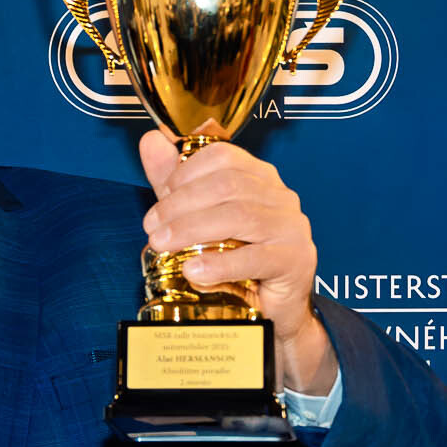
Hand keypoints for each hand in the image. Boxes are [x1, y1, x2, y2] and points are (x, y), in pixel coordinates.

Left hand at [137, 131, 336, 395]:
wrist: (271, 307)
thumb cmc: (235, 256)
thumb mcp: (196, 214)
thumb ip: (173, 180)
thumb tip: (150, 140)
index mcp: (258, 176)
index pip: (222, 156)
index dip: (185, 172)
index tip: (159, 197)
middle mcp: (280, 195)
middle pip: (226, 185)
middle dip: (180, 205)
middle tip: (152, 228)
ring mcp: (291, 226)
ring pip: (238, 216)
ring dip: (191, 230)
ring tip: (162, 245)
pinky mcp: (295, 259)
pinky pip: (255, 256)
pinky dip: (220, 263)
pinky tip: (194, 270)